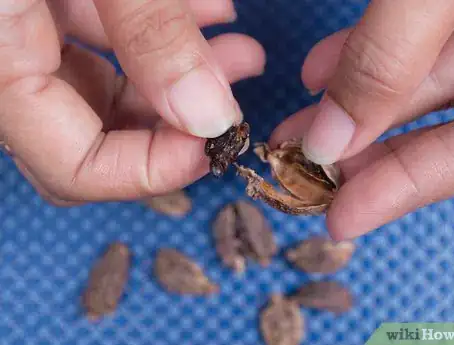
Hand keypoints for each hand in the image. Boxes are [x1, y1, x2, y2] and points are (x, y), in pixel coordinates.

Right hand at [0, 0, 264, 204]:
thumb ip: (148, 32)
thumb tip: (207, 113)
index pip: (72, 168)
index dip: (151, 169)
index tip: (218, 139)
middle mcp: (5, 65)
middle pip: (95, 137)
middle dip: (176, 123)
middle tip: (235, 95)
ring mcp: (25, 37)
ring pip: (106, 88)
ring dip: (179, 77)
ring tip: (239, 49)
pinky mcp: (44, 11)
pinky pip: (97, 42)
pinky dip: (152, 37)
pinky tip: (204, 12)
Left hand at [272, 0, 453, 238]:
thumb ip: (389, 59)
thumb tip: (330, 141)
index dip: (400, 191)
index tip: (338, 220)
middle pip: (433, 127)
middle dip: (359, 148)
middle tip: (298, 165)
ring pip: (413, 84)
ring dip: (348, 105)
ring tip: (294, 125)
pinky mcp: (439, 11)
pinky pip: (405, 41)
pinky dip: (361, 56)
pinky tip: (316, 69)